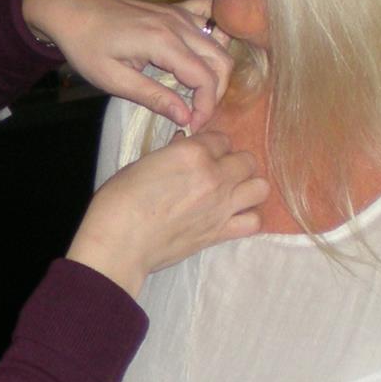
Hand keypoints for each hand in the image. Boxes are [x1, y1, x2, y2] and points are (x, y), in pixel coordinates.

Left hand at [24, 0, 231, 131]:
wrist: (69, 9)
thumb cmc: (85, 46)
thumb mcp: (112, 79)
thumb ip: (152, 97)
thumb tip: (186, 117)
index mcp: (163, 42)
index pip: (205, 78)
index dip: (206, 106)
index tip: (193, 125)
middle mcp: (178, 24)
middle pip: (220, 61)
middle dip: (215, 92)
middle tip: (196, 113)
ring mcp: (178, 13)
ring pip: (218, 43)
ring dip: (215, 71)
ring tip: (197, 93)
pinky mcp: (174, 9)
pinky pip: (207, 19)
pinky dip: (213, 38)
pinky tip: (202, 55)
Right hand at [67, 127, 267, 297]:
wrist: (120, 243)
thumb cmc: (120, 200)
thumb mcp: (142, 164)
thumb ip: (171, 153)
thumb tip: (184, 144)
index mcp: (192, 153)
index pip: (222, 138)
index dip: (212, 145)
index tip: (203, 153)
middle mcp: (214, 176)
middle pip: (247, 160)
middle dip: (234, 162)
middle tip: (218, 171)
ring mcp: (222, 206)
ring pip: (261, 187)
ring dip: (248, 186)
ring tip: (232, 191)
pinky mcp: (221, 232)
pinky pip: (254, 222)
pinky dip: (247, 218)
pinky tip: (232, 216)